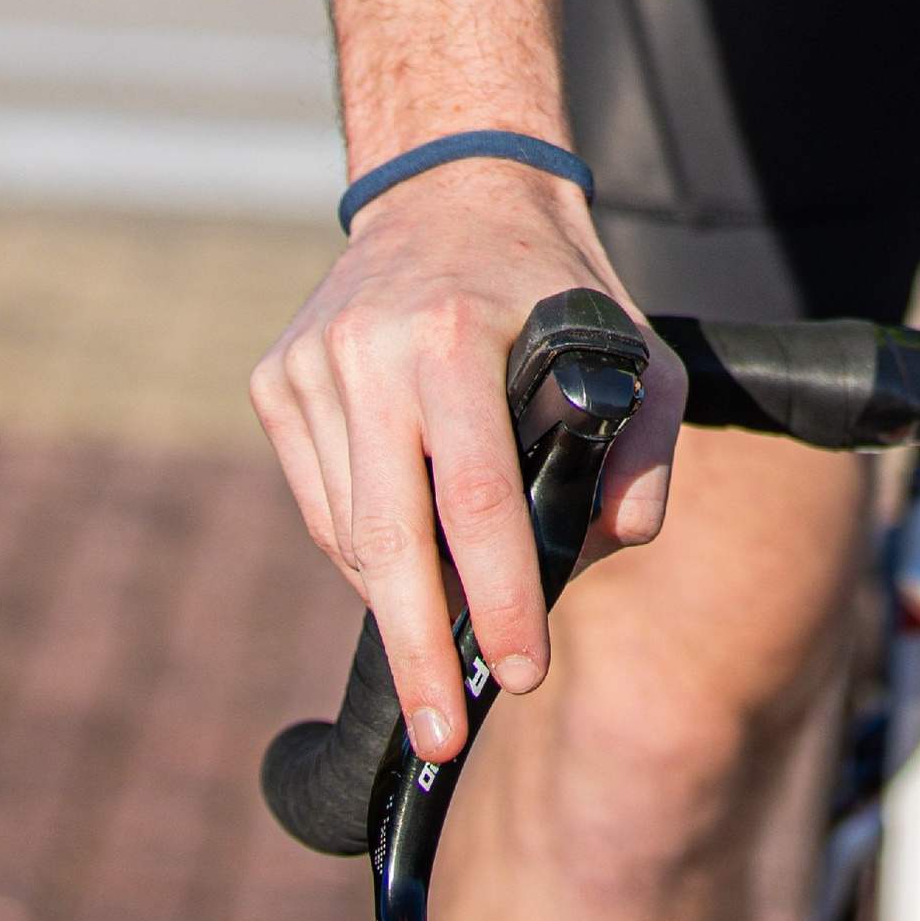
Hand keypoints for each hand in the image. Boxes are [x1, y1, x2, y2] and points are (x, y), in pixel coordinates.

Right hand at [250, 161, 686, 762]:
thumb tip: (612, 541)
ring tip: (449, 627)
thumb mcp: (634, 343)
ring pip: (349, 532)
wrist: (451, 185)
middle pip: (387, 537)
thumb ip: (644, 447)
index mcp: (451, 333)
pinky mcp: (275, 380)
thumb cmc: (551, 280)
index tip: (517, 673)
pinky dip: (365, 546)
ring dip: (400, 596)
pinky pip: (321, 504)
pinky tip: (409, 547)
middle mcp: (367, 348)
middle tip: (442, 736)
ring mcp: (309, 365)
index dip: (496, 598)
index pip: (473, 496)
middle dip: (418, 650)